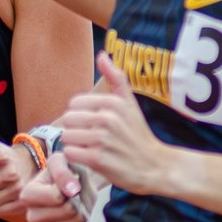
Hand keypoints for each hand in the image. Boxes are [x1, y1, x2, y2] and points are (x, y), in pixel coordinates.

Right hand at [19, 155, 94, 221]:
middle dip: (77, 200)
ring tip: (77, 203)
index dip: (68, 189)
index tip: (69, 182)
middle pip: (67, 211)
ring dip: (82, 212)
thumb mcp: (63, 160)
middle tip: (74, 194)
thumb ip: (63, 171)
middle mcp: (31, 214)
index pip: (56, 197)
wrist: (78, 184)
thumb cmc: (67, 170)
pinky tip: (78, 215)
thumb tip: (70, 190)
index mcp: (27, 194)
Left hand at [58, 53, 167, 194]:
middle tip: (91, 138)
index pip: (74, 103)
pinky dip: (76, 157)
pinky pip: (70, 152)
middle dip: (76, 129)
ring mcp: (102, 139)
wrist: (154, 166)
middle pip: (68, 119)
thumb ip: (115, 77)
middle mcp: (108, 118)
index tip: (94, 123)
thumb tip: (102, 55)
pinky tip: (89, 158)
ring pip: (66, 136)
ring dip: (75, 144)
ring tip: (90, 147)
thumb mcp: (130, 103)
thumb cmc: (137, 134)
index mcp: (113, 102)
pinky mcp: (97, 159)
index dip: (81, 114)